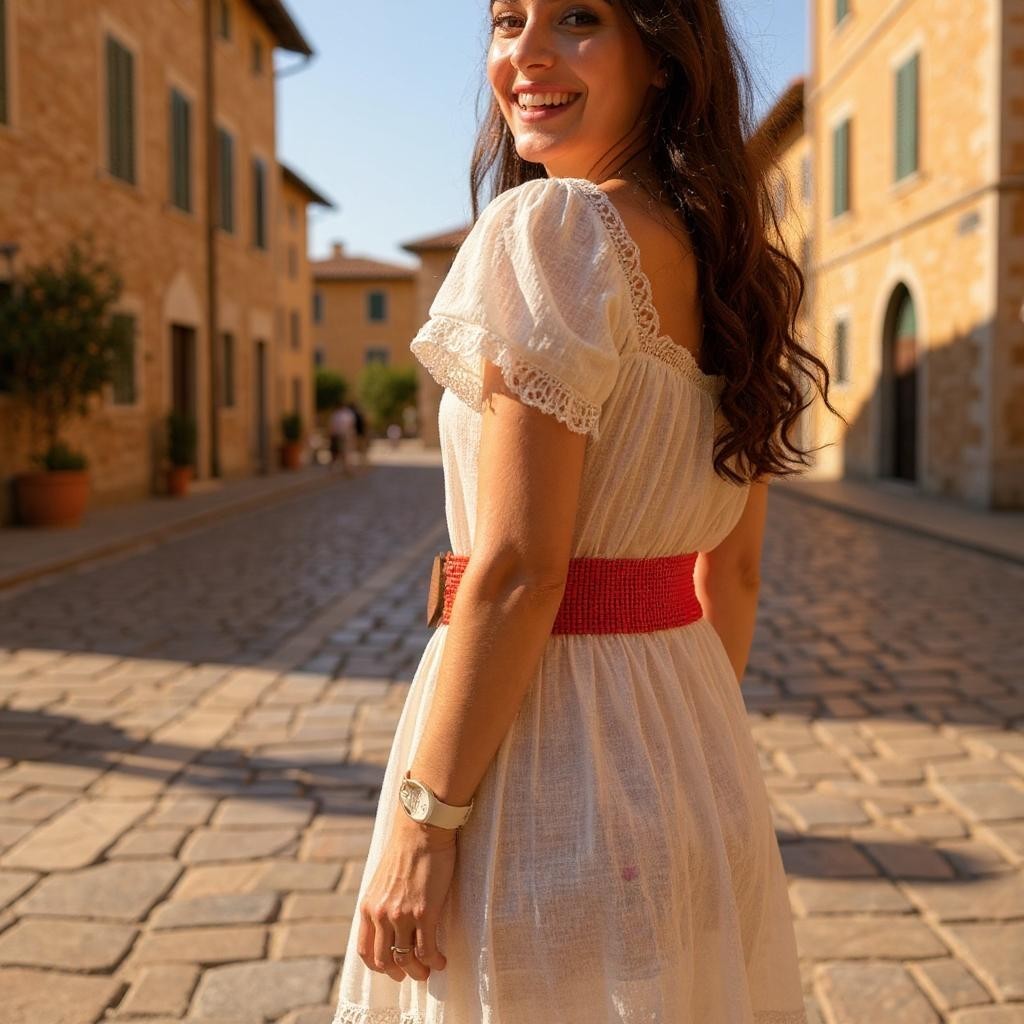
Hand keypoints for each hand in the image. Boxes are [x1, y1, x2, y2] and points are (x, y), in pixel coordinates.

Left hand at [357, 810, 457, 981]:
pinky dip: (434, 961)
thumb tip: (388, 923)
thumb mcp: (381, 879)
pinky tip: (441, 960)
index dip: (378, 966)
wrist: (422, 829)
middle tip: (413, 973)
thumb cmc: (406, 849)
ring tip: (429, 969)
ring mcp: (401, 915)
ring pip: (406, 959)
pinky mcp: (424, 912)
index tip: (392, 969)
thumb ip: (381, 902)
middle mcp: (381, 914)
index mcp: (368, 907)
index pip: (365, 951)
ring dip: (418, 971)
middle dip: (399, 973)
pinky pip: (427, 949)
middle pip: (384, 961)